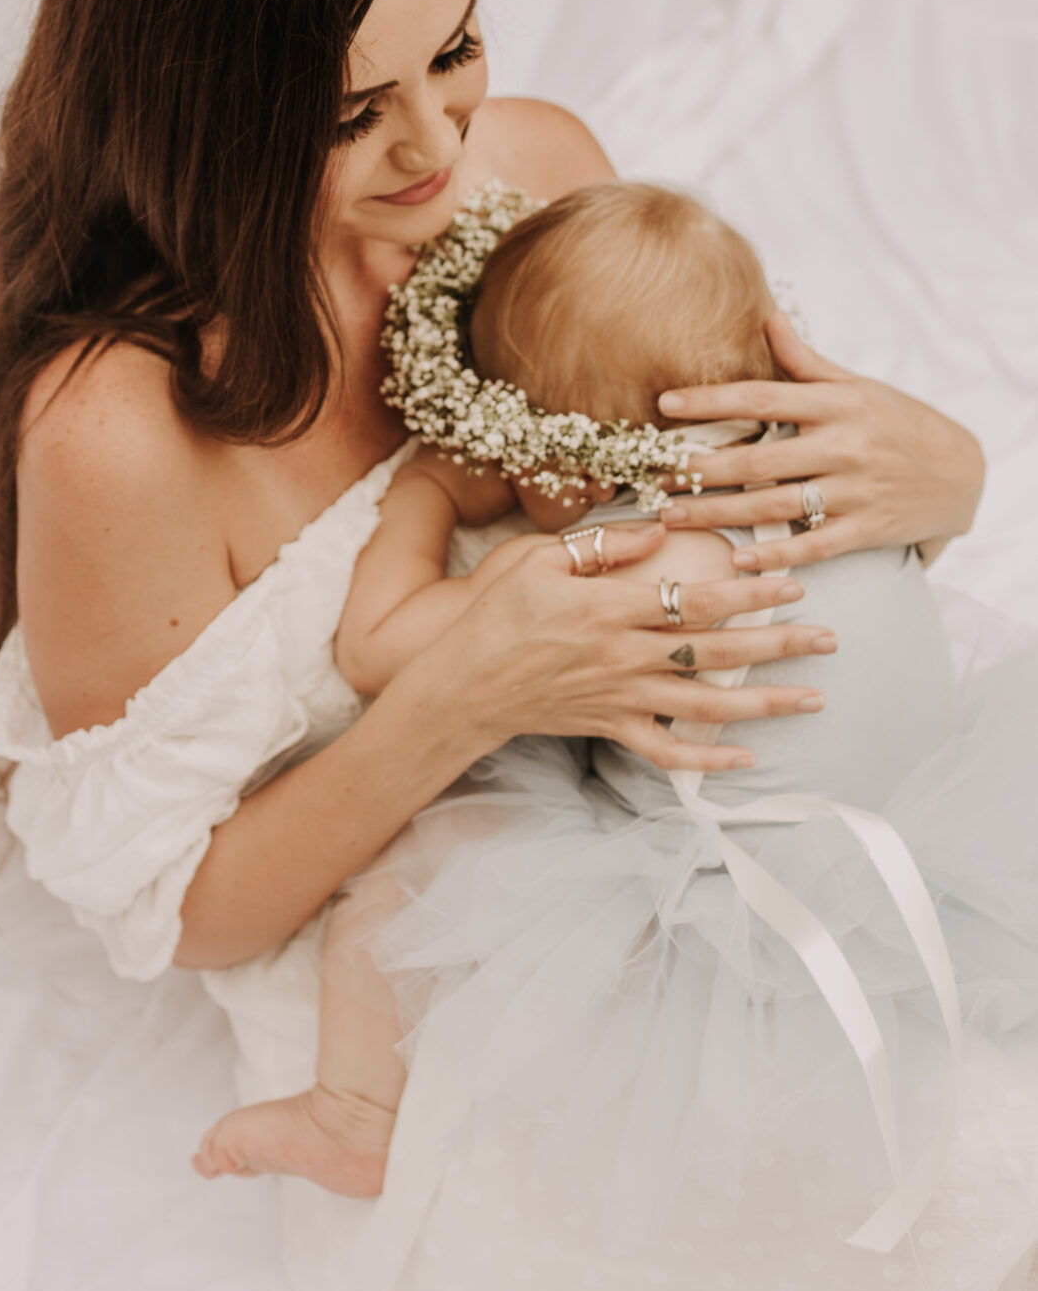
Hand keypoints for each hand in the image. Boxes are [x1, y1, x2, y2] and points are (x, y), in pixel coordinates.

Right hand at [430, 519, 832, 774]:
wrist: (460, 684)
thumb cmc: (494, 614)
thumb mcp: (535, 560)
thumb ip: (600, 546)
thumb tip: (657, 531)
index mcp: (609, 609)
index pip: (695, 600)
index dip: (748, 593)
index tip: (790, 583)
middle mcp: (624, 657)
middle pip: (717, 652)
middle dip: (779, 645)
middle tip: (830, 639)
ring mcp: (621, 698)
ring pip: (707, 706)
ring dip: (765, 703)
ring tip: (814, 698)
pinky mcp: (610, 728)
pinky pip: (668, 752)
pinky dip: (710, 759)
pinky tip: (748, 756)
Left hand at [653, 313, 985, 572]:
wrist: (961, 473)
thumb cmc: (898, 423)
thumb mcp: (857, 386)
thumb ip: (806, 361)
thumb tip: (767, 316)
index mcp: (835, 404)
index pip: (761, 398)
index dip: (710, 400)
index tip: (664, 403)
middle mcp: (843, 445)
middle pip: (758, 458)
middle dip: (700, 469)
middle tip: (652, 477)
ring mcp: (855, 490)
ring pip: (775, 504)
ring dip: (720, 513)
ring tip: (673, 516)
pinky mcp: (866, 529)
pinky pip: (814, 544)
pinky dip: (777, 554)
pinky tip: (738, 558)